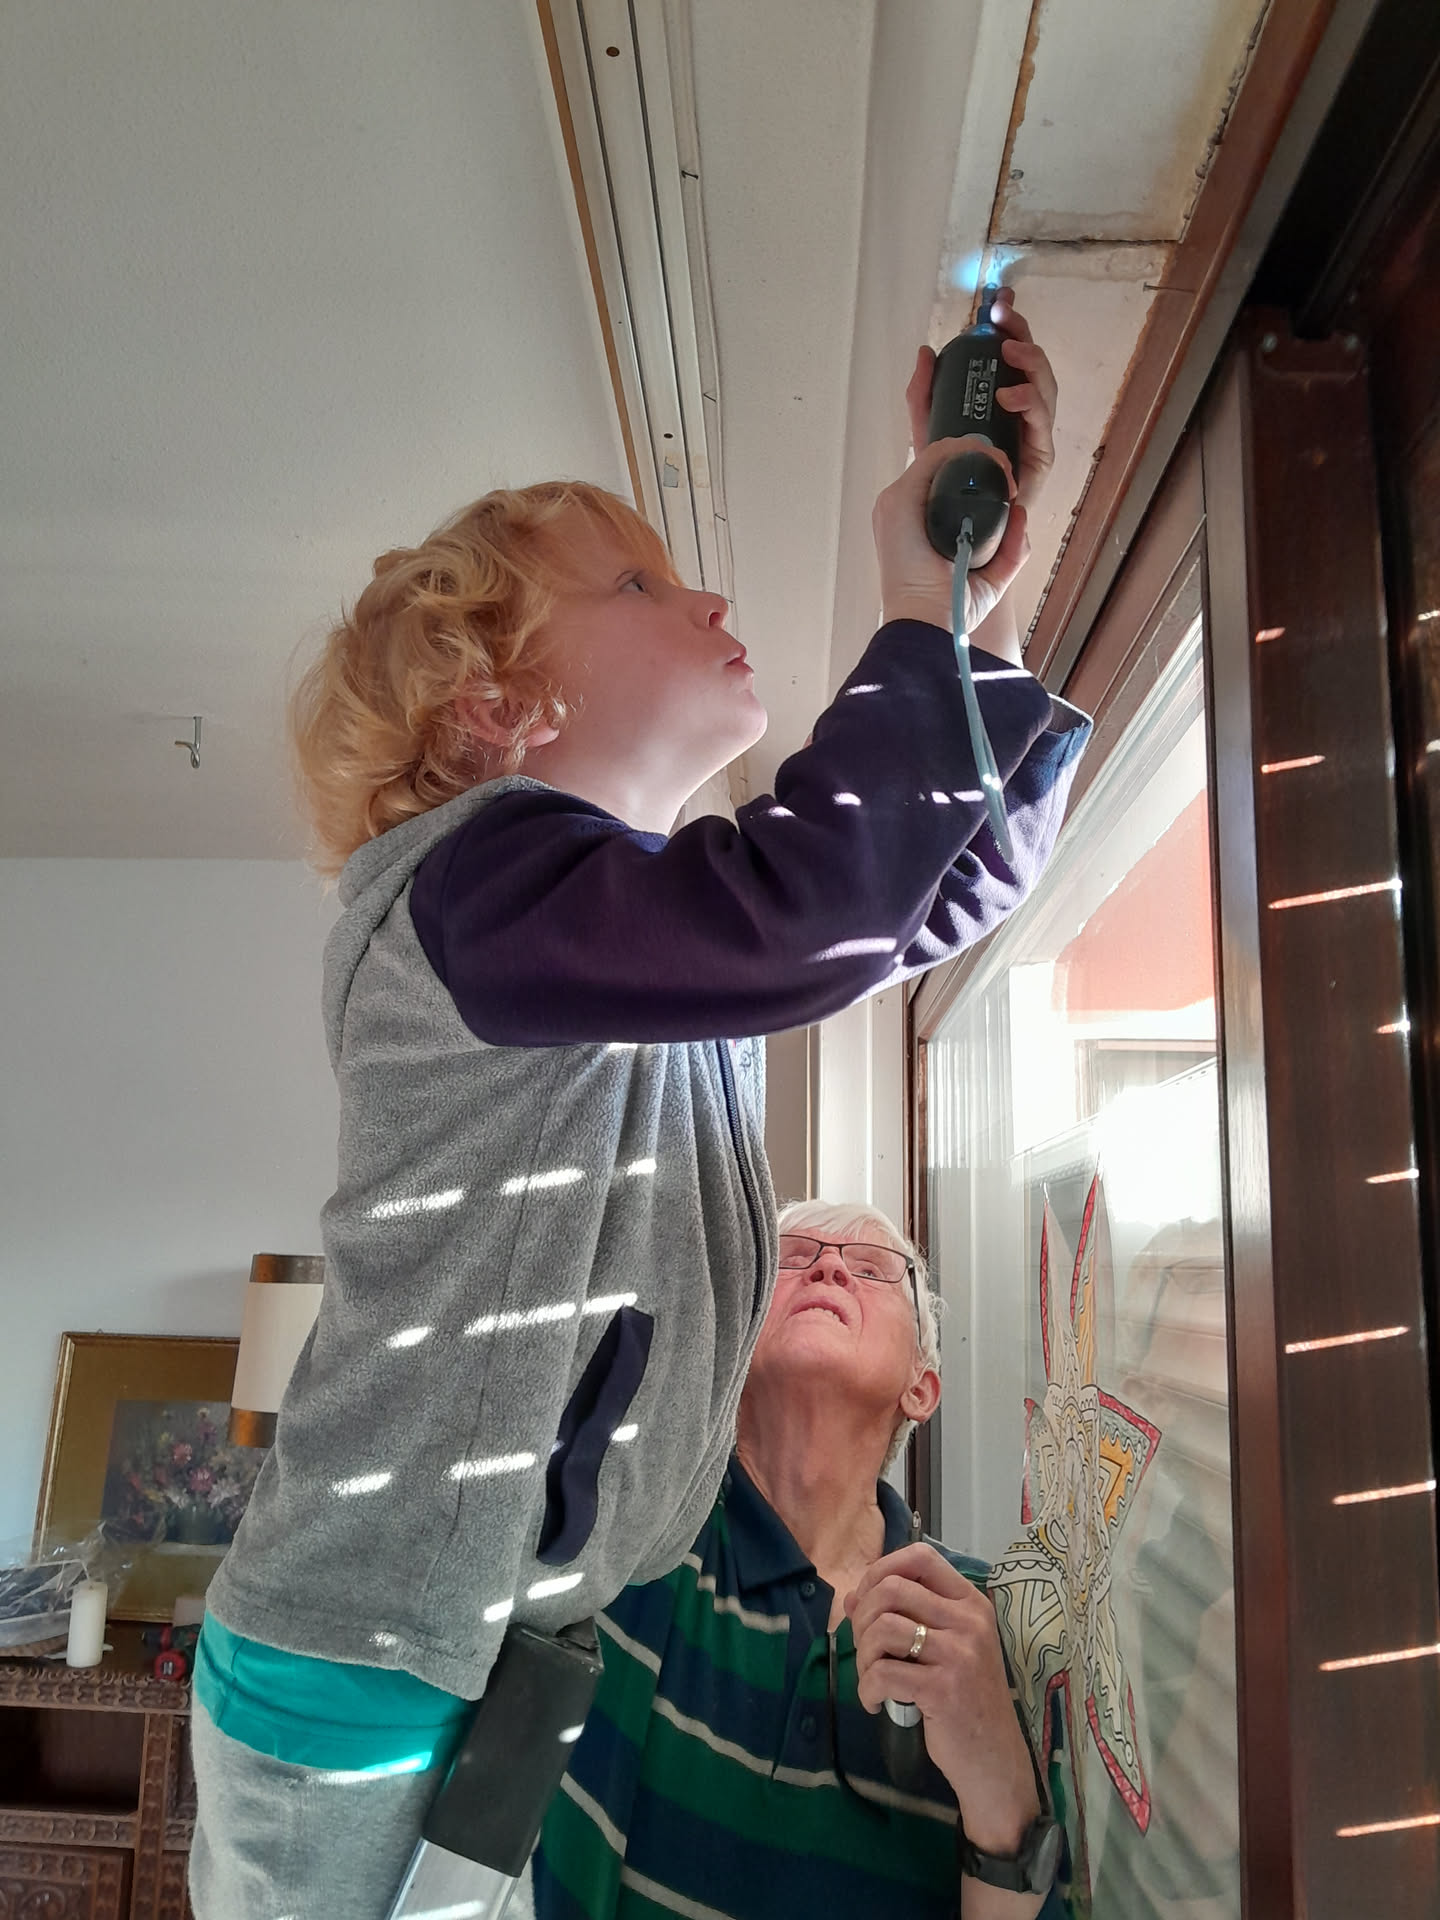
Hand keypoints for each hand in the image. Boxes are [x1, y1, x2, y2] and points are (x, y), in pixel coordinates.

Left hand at [845, 1543, 1039, 1855]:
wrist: (995, 1761)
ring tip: (871, 1679)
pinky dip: (867, 1689)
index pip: (921, 1557)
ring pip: (883, 1627)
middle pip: (892, 1589)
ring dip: (863, 1655)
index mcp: (971, 1604)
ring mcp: (959, 1654)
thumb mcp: (945, 1650)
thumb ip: (905, 1618)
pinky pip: (883, 1672)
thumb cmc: (967, 1701)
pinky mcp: (943, 1689)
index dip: (882, 1569)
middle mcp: (968, 1621)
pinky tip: (875, 1703)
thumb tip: (852, 1597)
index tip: (867, 1600)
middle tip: (866, 1649)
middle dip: (863, 1617)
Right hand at [873, 435, 1028, 634]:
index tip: (1006, 488)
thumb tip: (1020, 516)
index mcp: (916, 527)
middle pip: (942, 465)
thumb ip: (1010, 550)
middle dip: (981, 461)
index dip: (977, 475)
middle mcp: (903, 511)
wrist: (927, 626)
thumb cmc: (948, 610)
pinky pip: (933, 457)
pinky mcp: (899, 500)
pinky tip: (989, 463)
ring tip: (1004, 473)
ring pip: (939, 455)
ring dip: (977, 453)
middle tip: (1009, 478)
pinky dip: (964, 451)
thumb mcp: (989, 577)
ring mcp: (896, 504)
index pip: (943, 483)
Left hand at [906, 288, 1057, 515]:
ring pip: (1044, 387)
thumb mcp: (927, 431)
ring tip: (1009, 350)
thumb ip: (924, 394)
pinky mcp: (1039, 458)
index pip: (1010, 356)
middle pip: (1031, 364)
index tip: (1000, 300)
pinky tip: (1009, 395)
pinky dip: (1028, 403)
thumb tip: (925, 351)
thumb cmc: (949, 481)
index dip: (1009, 326)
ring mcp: (1033, 434)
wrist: (959, 531)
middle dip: (1020, 333)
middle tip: (1002, 316)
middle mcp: (1021, 414)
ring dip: (1030, 362)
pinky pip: (1041, 424)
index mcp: (1000, 401)